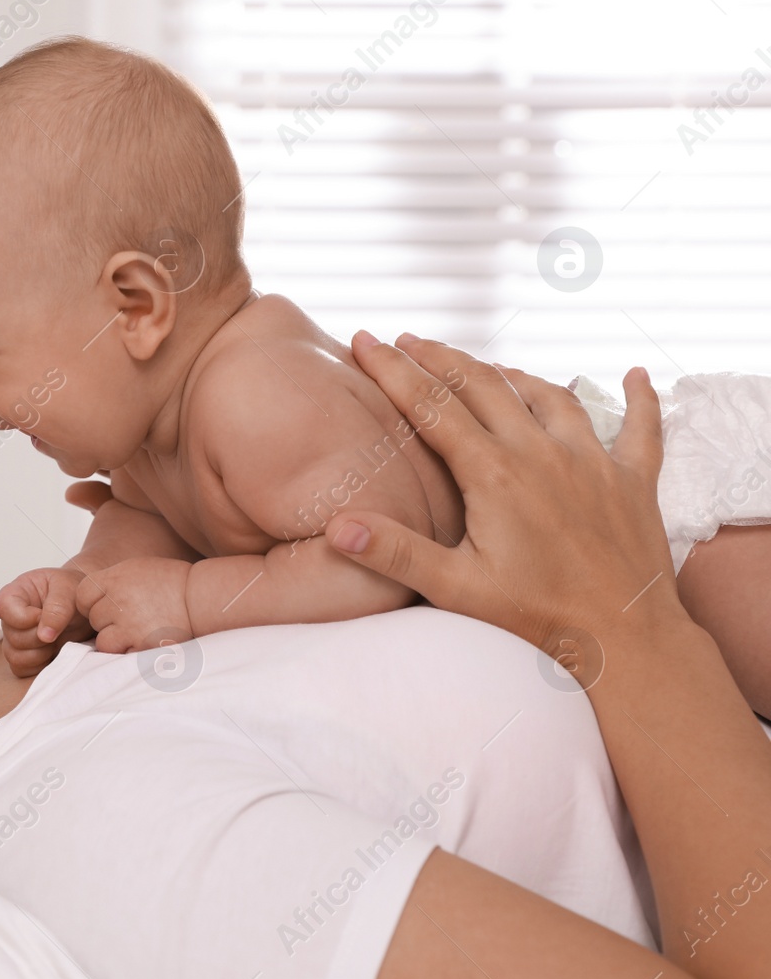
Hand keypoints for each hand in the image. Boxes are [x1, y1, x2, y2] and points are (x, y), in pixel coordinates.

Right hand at [0, 568, 92, 676]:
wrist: (87, 606)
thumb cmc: (73, 591)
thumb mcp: (69, 589)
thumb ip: (57, 608)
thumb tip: (44, 635)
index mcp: (16, 593)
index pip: (3, 607)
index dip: (23, 618)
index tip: (43, 616)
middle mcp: (11, 618)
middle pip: (12, 637)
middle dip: (38, 637)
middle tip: (58, 628)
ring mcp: (15, 639)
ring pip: (15, 657)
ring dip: (40, 653)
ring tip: (57, 640)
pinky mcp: (23, 657)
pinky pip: (22, 669)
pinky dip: (40, 665)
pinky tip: (54, 652)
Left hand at [75, 557, 194, 653]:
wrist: (200, 597)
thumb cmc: (170, 582)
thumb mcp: (136, 568)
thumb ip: (110, 582)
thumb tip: (89, 596)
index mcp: (115, 578)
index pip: (82, 595)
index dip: (91, 602)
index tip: (106, 605)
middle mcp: (118, 602)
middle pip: (94, 619)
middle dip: (108, 621)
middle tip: (132, 617)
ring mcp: (129, 626)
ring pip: (104, 642)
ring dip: (117, 640)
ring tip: (137, 632)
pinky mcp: (143, 646)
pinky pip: (123, 656)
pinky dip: (132, 652)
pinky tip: (146, 641)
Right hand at [325, 331, 681, 661]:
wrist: (628, 638)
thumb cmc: (539, 617)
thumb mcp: (456, 588)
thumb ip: (395, 552)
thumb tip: (338, 525)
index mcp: (495, 474)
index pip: (431, 406)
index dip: (393, 370)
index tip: (364, 341)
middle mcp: (543, 453)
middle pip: (482, 384)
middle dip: (440, 357)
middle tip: (408, 340)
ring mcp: (592, 461)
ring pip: (547, 394)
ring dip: (509, 372)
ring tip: (481, 364)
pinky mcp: (632, 480)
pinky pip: (641, 427)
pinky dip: (640, 398)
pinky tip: (634, 374)